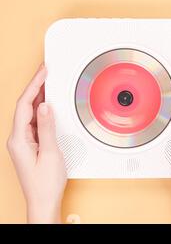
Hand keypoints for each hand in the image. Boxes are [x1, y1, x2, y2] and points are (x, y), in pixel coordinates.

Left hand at [7, 65, 66, 223]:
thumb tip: (45, 106)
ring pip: (29, 114)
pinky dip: (42, 112)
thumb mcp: (51, 153)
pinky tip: (49, 107)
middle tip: (46, 72)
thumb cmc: (45, 183)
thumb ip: (47, 128)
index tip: (43, 72)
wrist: (43, 202)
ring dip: (39, 98)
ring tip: (49, 84)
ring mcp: (23, 143)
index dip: (34, 85)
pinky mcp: (30, 146)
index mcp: (19, 139)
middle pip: (25, 107)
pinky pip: (34, 123)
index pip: (25, 105)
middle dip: (36, 87)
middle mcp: (17, 140)